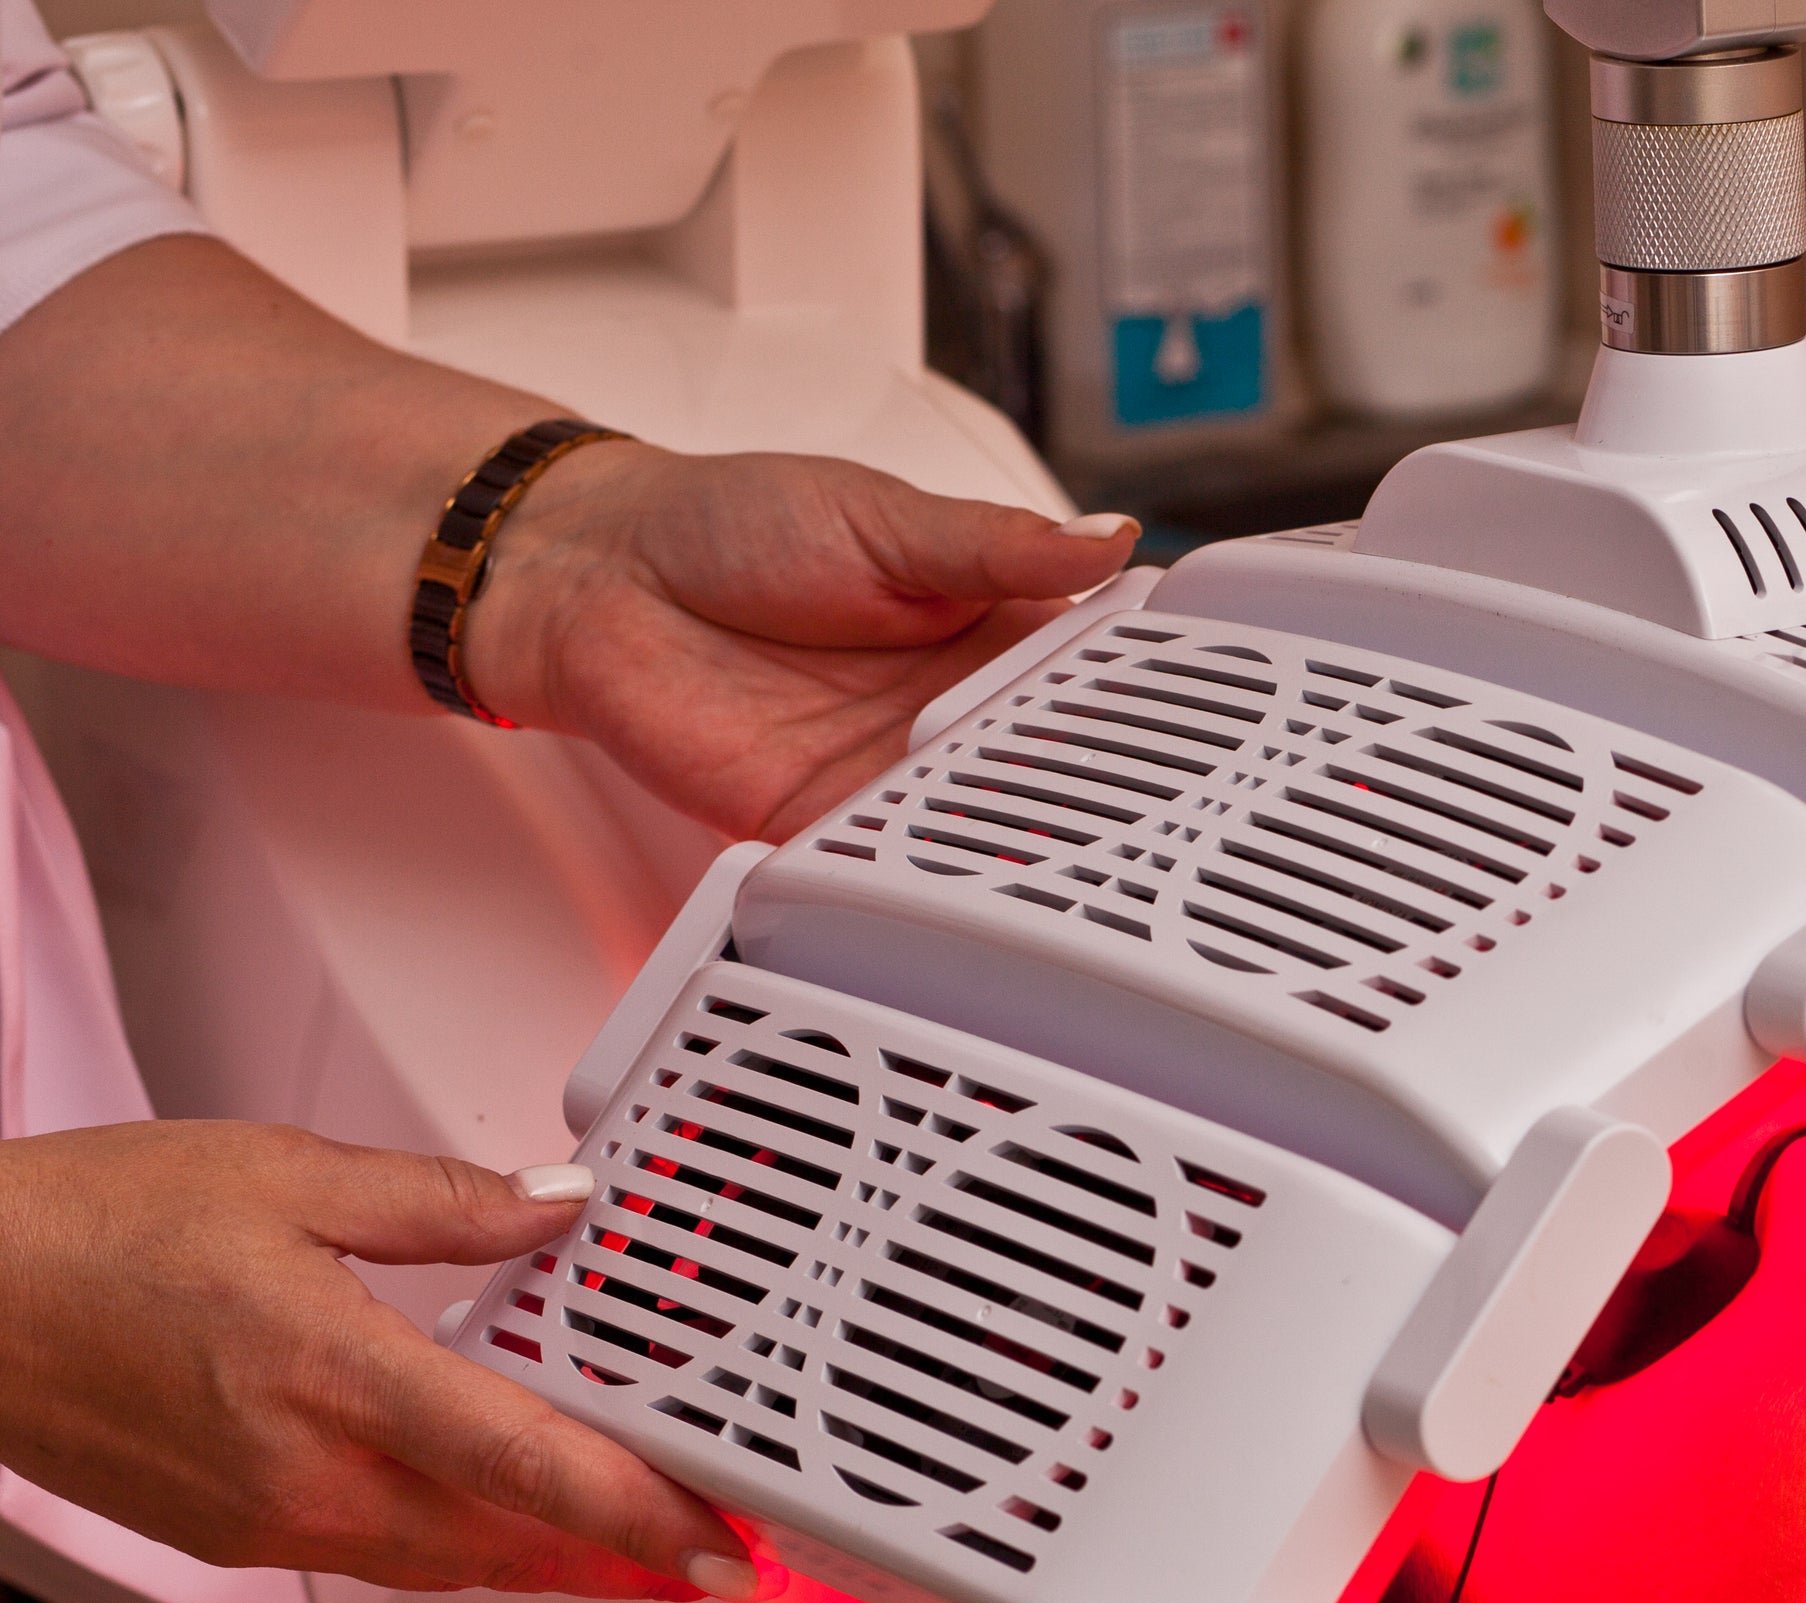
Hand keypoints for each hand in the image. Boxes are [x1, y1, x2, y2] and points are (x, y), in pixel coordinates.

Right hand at [0, 1105, 758, 1601]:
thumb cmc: (86, 1229)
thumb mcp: (290, 1176)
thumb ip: (446, 1202)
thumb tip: (561, 1202)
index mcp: (333, 1378)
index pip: (527, 1468)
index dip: (642, 1519)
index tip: (724, 1551)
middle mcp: (306, 1476)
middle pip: (509, 1543)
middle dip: (624, 1560)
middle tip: (715, 1558)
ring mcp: (268, 1521)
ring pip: (451, 1564)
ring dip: (549, 1564)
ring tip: (638, 1556)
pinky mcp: (236, 1536)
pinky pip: (384, 1558)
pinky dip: (463, 1548)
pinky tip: (500, 1523)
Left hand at [458, 440, 1142, 841]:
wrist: (597, 578)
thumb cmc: (728, 524)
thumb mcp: (883, 515)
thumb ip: (996, 546)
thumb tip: (1109, 538)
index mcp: (984, 624)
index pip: (1090, 669)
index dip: (1147, 692)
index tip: (1208, 710)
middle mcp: (949, 710)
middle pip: (1051, 764)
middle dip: (1102, 785)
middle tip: (1168, 804)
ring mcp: (892, 775)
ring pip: (986, 825)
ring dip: (1029, 840)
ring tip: (1091, 853)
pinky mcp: (824, 827)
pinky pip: (895, 871)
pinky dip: (934, 884)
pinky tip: (977, 882)